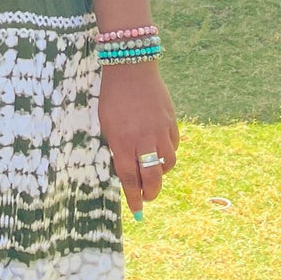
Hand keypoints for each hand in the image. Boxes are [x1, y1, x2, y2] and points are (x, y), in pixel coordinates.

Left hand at [99, 60, 178, 219]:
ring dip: (161, 173)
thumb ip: (116, 147)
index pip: (130, 179)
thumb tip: (126, 169)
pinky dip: (168, 153)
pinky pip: (174, 145)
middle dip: (150, 193)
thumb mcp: (106, 124)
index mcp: (122, 142)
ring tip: (153, 172)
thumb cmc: (112, 97)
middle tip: (147, 197)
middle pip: (152, 177)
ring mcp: (159, 130)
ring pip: (168, 163)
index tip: (136, 211)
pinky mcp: (171, 121)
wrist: (131, 68)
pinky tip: (160, 152)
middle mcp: (143, 139)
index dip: (133, 198)